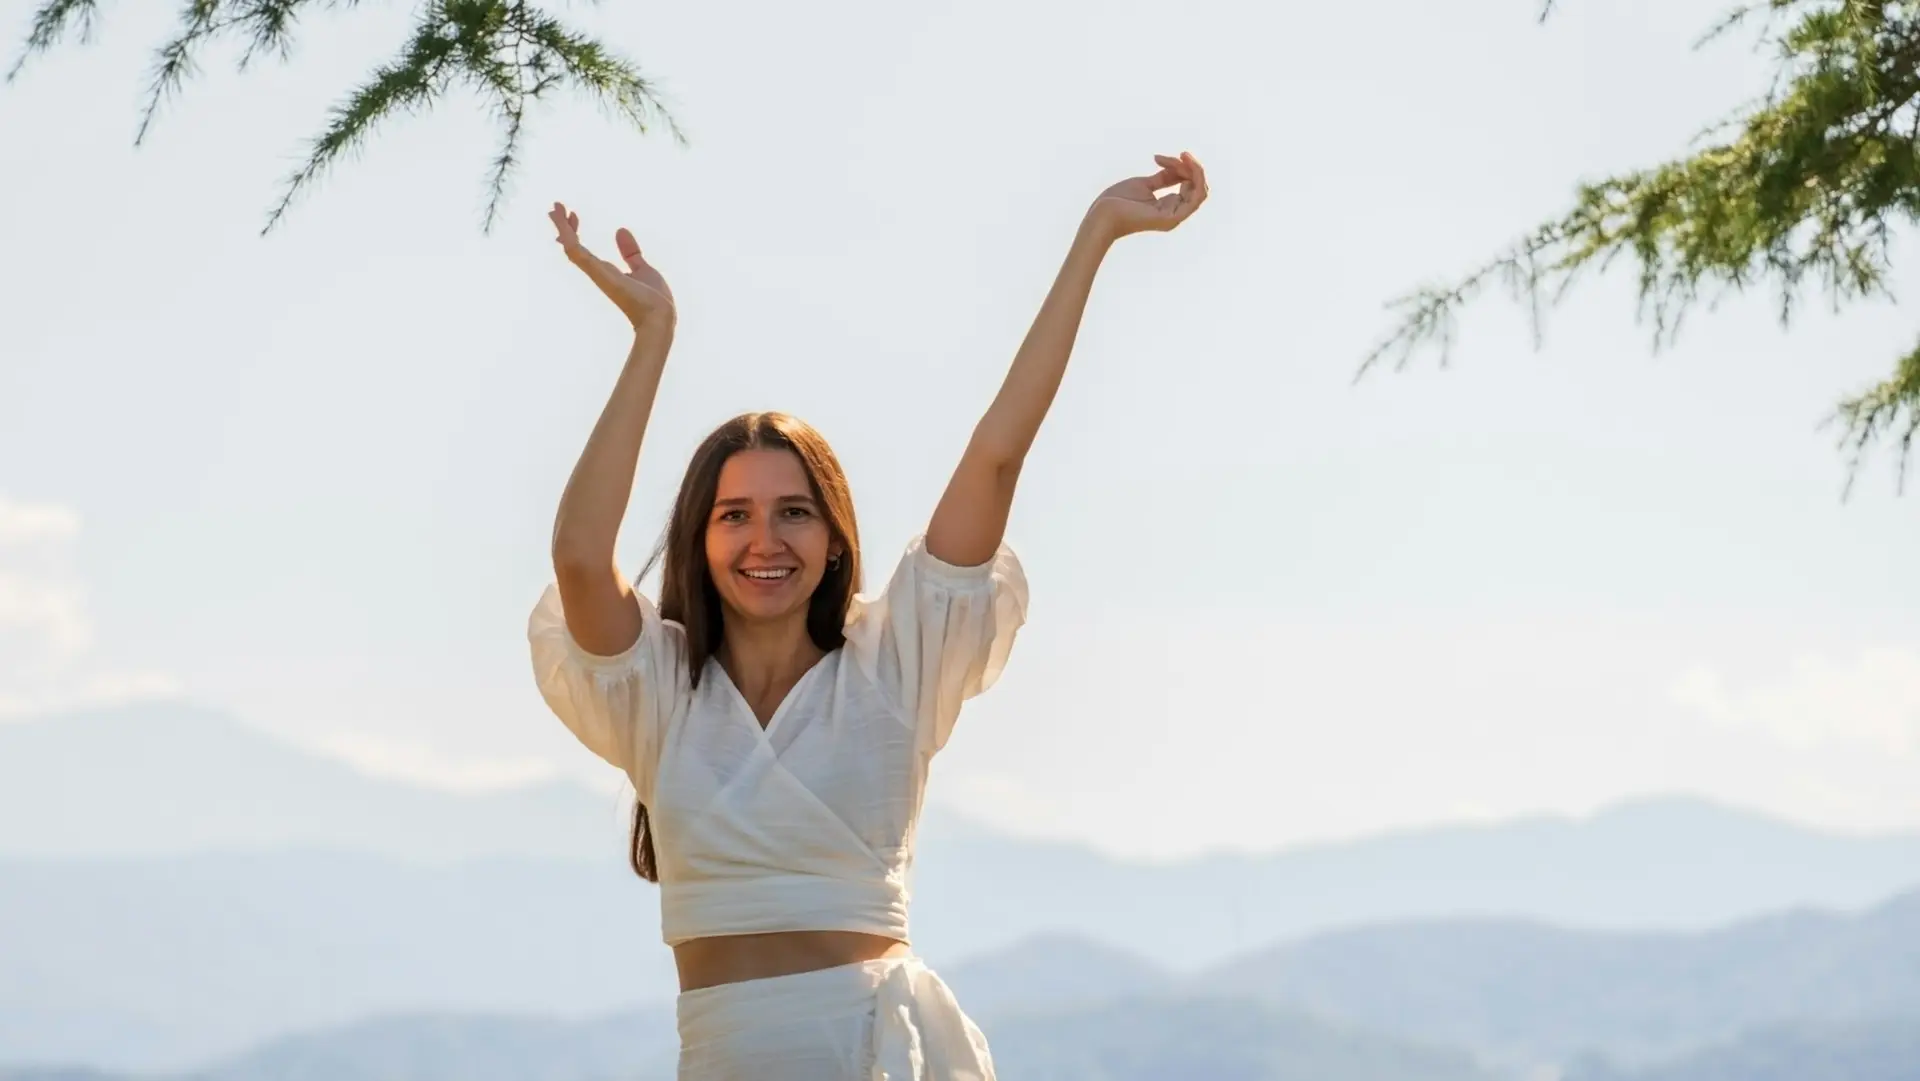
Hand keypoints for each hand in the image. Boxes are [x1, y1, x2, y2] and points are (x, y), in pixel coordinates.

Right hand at [549, 202, 676, 332]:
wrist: (659, 317)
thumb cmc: (654, 300)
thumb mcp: (642, 268)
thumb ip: (630, 252)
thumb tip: (620, 230)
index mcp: (606, 272)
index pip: (583, 249)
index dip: (575, 231)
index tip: (573, 215)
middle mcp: (598, 272)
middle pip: (573, 247)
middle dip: (563, 227)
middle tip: (556, 207)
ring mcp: (598, 274)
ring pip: (572, 248)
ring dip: (563, 229)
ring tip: (554, 209)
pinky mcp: (600, 274)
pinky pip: (580, 255)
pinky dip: (570, 239)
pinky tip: (563, 227)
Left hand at [1083, 152, 1208, 242]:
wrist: (1102, 214)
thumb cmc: (1117, 201)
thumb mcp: (1145, 184)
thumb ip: (1164, 178)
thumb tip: (1179, 167)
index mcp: (1168, 207)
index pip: (1188, 186)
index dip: (1182, 167)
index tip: (1159, 158)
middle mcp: (1174, 213)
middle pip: (1197, 187)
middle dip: (1190, 166)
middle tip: (1179, 154)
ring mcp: (1174, 217)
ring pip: (1200, 192)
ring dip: (1195, 170)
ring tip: (1182, 156)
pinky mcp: (1170, 218)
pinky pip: (1195, 199)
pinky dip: (1195, 179)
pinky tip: (1183, 166)